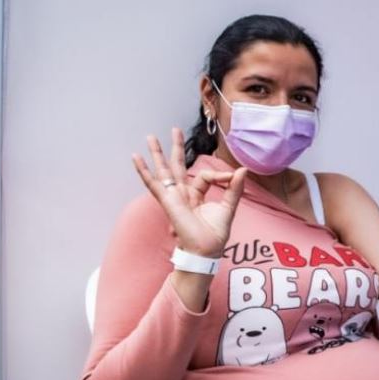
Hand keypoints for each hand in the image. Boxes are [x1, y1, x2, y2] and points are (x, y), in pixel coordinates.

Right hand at [132, 128, 246, 257]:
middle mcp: (183, 194)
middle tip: (174, 129)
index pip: (206, 176)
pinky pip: (153, 183)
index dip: (220, 174)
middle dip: (176, 148)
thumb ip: (234, 188)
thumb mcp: (229, 207)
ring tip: (150, 136)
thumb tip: (242, 169)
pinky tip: (136, 157)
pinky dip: (143, 170)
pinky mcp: (167, 201)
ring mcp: (173, 196)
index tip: (232, 176)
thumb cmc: (215, 235)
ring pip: (164, 170)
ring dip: (157, 153)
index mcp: (197, 196)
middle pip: (178, 166)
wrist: (205, 250)